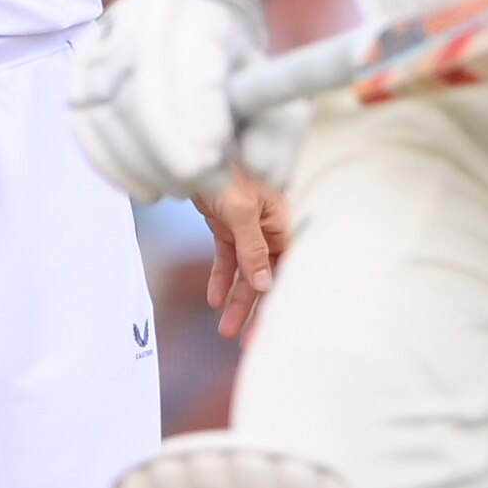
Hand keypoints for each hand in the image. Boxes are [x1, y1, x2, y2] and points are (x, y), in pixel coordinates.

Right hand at [70, 0, 264, 199]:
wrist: (182, 28)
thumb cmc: (231, 65)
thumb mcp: (272, 86)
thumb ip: (279, 127)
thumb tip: (260, 171)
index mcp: (194, 13)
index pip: (185, 70)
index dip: (197, 127)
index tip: (218, 166)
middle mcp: (137, 20)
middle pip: (140, 98)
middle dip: (171, 158)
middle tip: (204, 183)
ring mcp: (100, 46)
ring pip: (108, 119)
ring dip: (147, 170)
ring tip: (183, 186)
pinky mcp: (78, 75)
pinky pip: (87, 130)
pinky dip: (117, 169)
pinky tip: (148, 188)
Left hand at [202, 168, 290, 339]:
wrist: (201, 147)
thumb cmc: (230, 169)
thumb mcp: (242, 211)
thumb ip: (253, 248)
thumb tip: (264, 283)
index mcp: (283, 224)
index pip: (287, 270)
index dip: (279, 301)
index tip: (269, 329)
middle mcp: (270, 230)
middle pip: (266, 277)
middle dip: (255, 309)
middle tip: (244, 340)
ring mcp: (248, 228)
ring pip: (245, 272)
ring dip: (236, 299)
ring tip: (224, 329)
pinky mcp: (228, 226)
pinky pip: (228, 259)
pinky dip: (221, 278)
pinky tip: (214, 299)